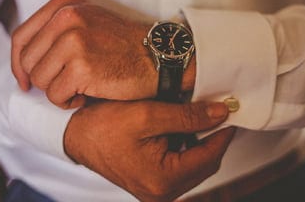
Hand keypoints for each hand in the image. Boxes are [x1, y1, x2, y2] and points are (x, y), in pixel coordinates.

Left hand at [11, 0, 154, 107]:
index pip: (21, 37)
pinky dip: (69, 102)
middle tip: (67, 83)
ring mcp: (73, 41)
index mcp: (63, 4)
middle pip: (27, 61)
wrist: (159, 56)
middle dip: (43, 80)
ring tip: (81, 86)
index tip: (24, 80)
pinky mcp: (81, 67)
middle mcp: (66, 17)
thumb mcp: (86, 22)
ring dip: (58, 91)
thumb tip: (20, 61)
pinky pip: (55, 96)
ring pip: (40, 80)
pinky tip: (89, 94)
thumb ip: (53, 31)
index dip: (18, 64)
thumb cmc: (121, 45)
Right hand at [64, 99, 235, 201]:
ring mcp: (155, 192)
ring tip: (195, 118)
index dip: (223, 132)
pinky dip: (184, 149)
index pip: (209, 156)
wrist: (73, 135)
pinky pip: (179, 168)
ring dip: (199, 143)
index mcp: (162, 179)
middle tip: (215, 112)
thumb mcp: (146, 114)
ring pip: (194, 167)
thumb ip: (186, 116)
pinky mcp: (151, 185)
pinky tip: (178, 130)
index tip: (230, 111)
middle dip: (211, 138)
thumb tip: (220, 114)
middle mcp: (160, 193)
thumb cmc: (101, 125)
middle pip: (205, 165)